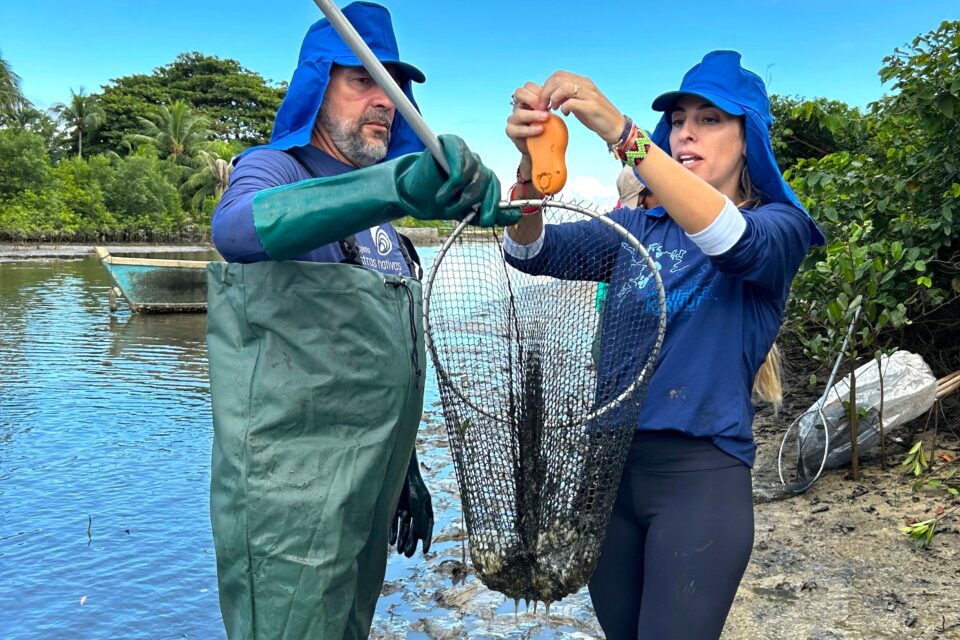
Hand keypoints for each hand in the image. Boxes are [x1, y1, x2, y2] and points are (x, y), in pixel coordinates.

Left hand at [389, 451, 433, 557]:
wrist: (397, 468)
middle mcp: (416, 509)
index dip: (427, 539)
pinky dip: (393, 532)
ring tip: (399, 550)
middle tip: (408, 555)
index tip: (425, 551)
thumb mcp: (416, 501)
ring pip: (404, 528)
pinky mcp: (393, 507)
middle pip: (415, 529)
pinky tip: (391, 541)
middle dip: (412, 542)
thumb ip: (419, 518)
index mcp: (425, 507)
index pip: (427, 526)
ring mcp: (404, 508)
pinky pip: (393, 522)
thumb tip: (423, 536)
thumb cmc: (410, 483)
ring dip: (402, 539)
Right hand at [400, 134, 519, 227]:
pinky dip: (454, 179)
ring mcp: (463, 151)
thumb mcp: (468, 213)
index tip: (486, 221)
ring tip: (443, 201)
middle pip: (487, 179)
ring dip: (459, 192)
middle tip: (456, 212)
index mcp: (482, 177)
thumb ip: (490, 214)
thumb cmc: (439, 202)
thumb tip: (517, 217)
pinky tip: (444, 190)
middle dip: (473, 201)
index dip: (492, 205)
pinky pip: (460, 160)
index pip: (495, 188)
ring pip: (474, 171)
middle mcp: (476, 163)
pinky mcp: (450, 143)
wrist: (414, 196)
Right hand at [506, 82, 549, 155]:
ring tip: (546, 118)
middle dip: (532, 98)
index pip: (528, 86)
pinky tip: (540, 129)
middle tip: (545, 106)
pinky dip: (529, 129)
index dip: (538, 90)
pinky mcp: (511, 131)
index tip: (550, 99)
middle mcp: (518, 106)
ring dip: (533, 115)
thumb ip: (550, 104)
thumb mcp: (550, 113)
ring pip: (519, 113)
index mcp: (527, 99)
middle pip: (519, 93)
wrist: (541, 148)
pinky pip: (517, 129)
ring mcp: (513, 118)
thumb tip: (561, 96)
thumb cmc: (547, 128)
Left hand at [539, 71, 624, 145]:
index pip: (558, 75)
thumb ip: (567, 97)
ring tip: (554, 108)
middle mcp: (587, 85)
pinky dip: (564, 108)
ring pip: (564, 87)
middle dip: (546, 93)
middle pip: (558, 79)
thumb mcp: (579, 103)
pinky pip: (571, 102)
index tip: (544, 100)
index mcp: (583, 82)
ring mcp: (590, 95)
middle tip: (544, 106)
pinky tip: (566, 114)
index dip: (547, 86)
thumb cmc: (595, 117)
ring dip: (554, 98)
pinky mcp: (592, 107)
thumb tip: (549, 96)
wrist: (616, 127)